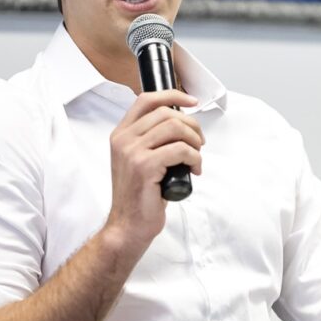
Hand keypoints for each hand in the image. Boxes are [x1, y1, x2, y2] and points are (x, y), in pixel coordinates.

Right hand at [105, 90, 203, 247]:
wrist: (128, 225)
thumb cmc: (139, 195)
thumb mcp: (139, 160)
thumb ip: (152, 139)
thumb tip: (182, 124)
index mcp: (121, 134)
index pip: (146, 100)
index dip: (173, 95)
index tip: (192, 102)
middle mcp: (123, 139)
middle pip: (166, 113)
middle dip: (191, 125)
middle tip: (199, 142)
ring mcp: (132, 152)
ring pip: (175, 128)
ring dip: (194, 141)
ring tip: (197, 157)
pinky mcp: (145, 166)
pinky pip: (180, 150)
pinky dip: (195, 158)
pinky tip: (194, 169)